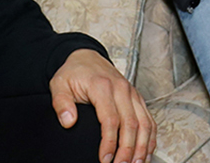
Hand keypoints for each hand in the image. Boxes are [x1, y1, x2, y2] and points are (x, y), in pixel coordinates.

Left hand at [50, 48, 154, 162]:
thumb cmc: (73, 73)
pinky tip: (146, 152)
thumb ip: (61, 103)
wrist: (86, 57)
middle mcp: (122, 88)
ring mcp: (132, 93)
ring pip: (144, 123)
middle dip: (128, 150)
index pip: (110, 119)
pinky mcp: (137, 98)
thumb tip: (68, 122)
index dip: (110, 142)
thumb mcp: (59, 84)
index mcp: (102, 86)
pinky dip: (150, 138)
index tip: (105, 160)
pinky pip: (149, 119)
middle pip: (131, 124)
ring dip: (143, 147)